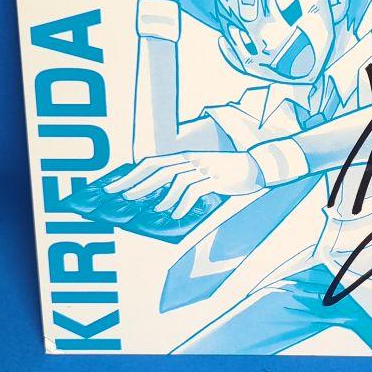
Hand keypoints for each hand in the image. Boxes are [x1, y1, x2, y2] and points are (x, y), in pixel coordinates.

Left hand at [105, 150, 264, 217]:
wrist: (258, 167)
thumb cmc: (226, 173)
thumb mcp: (202, 173)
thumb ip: (182, 180)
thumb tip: (158, 198)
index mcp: (184, 157)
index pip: (151, 163)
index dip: (131, 174)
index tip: (113, 187)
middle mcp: (191, 160)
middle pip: (158, 170)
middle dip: (137, 183)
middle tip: (123, 198)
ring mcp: (204, 168)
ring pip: (175, 180)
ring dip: (162, 196)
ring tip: (154, 210)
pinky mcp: (217, 178)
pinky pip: (195, 191)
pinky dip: (184, 203)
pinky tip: (177, 214)